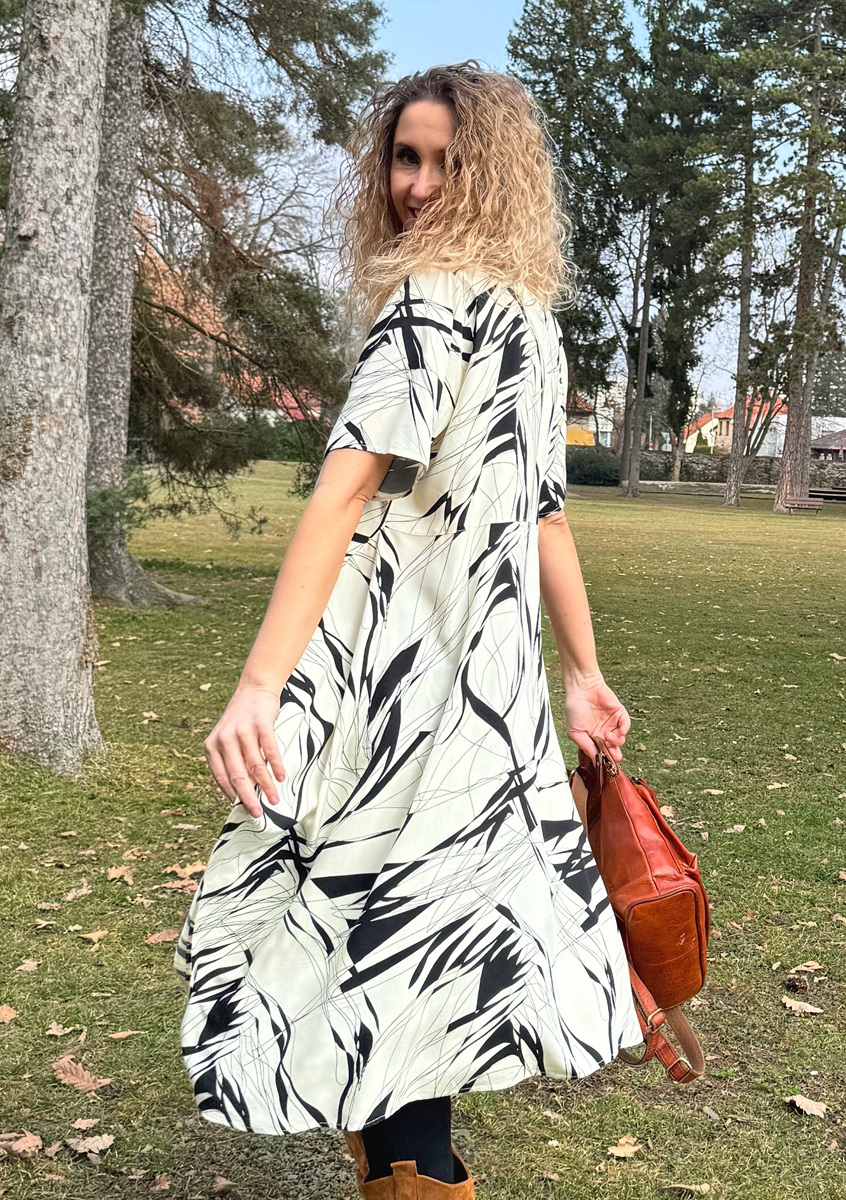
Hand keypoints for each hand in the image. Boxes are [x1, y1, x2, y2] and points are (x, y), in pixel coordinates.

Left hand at [203, 685, 284, 816]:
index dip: (232, 795)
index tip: (242, 810)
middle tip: (257, 813)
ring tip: (274, 799)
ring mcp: (243, 730)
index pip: (221, 777)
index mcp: (212, 745)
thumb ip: (232, 762)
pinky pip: (269, 750)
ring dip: (266, 786)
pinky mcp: (261, 723)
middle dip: (248, 798)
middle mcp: (225, 739)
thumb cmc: (241, 721)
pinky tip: (281, 777)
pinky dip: (276, 766)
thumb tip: (244, 792)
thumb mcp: (228, 740)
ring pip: (255, 766)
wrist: (253, 690)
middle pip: (238, 775)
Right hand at [563, 674, 629, 763]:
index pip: (601, 752)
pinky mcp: (619, 713)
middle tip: (613, 755)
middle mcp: (602, 732)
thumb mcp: (574, 732)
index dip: (605, 758)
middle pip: (613, 748)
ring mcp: (612, 723)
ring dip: (617, 741)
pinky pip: (626, 724)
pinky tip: (620, 732)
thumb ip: (585, 746)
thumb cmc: (574, 707)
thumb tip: (594, 759)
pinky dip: (625, 729)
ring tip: (608, 737)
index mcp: (592, 737)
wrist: (581, 688)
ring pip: (620, 738)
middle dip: (614, 753)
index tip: (606, 762)